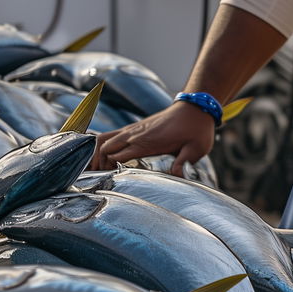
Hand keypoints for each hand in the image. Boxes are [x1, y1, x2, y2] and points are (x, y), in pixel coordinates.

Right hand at [89, 102, 214, 176]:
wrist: (196, 107)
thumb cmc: (197, 129)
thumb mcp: (196, 149)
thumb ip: (184, 163)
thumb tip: (178, 177)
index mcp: (146, 142)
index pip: (114, 156)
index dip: (106, 170)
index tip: (105, 184)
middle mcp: (135, 134)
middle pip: (102, 149)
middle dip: (96, 165)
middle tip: (98, 182)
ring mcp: (134, 129)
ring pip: (103, 140)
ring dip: (95, 154)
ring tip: (97, 171)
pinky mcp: (136, 127)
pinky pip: (111, 135)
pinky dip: (101, 145)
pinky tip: (102, 158)